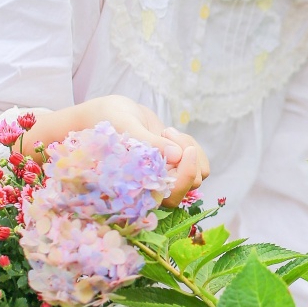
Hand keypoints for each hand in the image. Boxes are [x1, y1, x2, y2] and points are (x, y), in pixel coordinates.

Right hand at [20, 96, 210, 207]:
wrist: (109, 112)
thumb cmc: (109, 119)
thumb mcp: (126, 126)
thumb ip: (150, 143)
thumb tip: (177, 155)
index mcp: (139, 188)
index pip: (173, 195)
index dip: (184, 175)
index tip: (185, 150)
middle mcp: (155, 187)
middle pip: (192, 184)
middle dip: (187, 155)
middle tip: (166, 132)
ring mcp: (168, 176)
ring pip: (199, 172)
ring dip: (189, 147)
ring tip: (165, 131)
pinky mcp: (176, 164)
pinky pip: (198, 160)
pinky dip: (191, 143)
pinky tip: (169, 132)